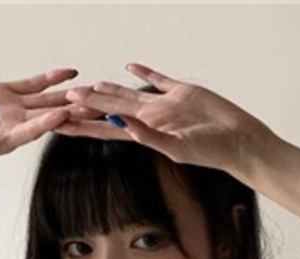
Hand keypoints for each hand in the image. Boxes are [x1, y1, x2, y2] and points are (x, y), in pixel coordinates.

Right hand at [0, 68, 84, 175]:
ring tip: (93, 90)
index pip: (30, 131)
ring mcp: (14, 108)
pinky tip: (70, 74)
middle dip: (72, 111)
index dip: (47, 123)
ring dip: (68, 95)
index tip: (63, 115)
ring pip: (47, 100)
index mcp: (6, 141)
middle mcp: (16, 124)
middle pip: (48, 117)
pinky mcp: (7, 93)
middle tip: (96, 106)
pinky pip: (33, 85)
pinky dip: (51, 79)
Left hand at [52, 61, 275, 177]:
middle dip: (88, 107)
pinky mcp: (182, 93)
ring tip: (89, 85)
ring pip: (130, 95)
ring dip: (109, 91)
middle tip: (64, 100)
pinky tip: (131, 65)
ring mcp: (166, 106)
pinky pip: (157, 80)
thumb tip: (121, 124)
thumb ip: (149, 136)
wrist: (239, 142)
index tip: (60, 122)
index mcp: (146, 133)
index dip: (82, 126)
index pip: (105, 130)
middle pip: (111, 111)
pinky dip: (143, 72)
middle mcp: (151, 119)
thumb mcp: (179, 148)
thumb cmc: (212, 151)